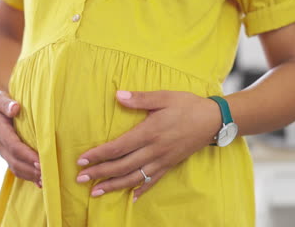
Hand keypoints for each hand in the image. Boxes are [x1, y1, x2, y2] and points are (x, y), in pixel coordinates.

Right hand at [0, 90, 41, 187]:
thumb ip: (6, 104)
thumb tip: (15, 108)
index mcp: (0, 133)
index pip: (15, 146)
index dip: (27, 155)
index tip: (40, 160)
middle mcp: (1, 146)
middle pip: (16, 162)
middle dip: (31, 170)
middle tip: (48, 173)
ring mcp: (4, 152)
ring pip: (17, 169)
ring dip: (31, 176)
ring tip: (46, 180)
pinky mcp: (9, 155)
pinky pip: (18, 169)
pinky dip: (29, 177)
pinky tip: (41, 182)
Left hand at [75, 90, 220, 200]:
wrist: (214, 120)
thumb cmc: (187, 106)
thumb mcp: (164, 97)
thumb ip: (140, 98)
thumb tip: (118, 95)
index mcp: (149, 132)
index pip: (118, 147)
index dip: (98, 155)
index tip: (81, 160)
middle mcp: (154, 150)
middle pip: (122, 166)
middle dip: (99, 173)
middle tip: (80, 179)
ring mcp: (162, 161)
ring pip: (134, 177)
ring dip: (114, 186)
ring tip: (96, 191)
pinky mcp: (170, 165)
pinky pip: (153, 181)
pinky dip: (141, 190)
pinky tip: (131, 198)